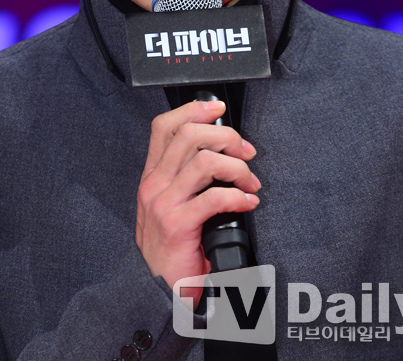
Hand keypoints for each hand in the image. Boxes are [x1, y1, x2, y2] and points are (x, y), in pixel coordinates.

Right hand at [135, 99, 259, 300]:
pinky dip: (239, 197)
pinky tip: (248, 204)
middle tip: (247, 152)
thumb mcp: (170, 206)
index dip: (193, 109)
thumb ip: (185, 178)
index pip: (164, 126)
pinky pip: (215, 197)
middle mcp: (153, 185)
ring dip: (238, 168)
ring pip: (205, 161)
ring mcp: (163, 205)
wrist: (158, 293)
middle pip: (189, 135)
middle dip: (227, 136)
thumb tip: (220, 151)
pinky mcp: (177, 226)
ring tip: (250, 184)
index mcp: (152, 176)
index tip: (218, 108)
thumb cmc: (173, 249)